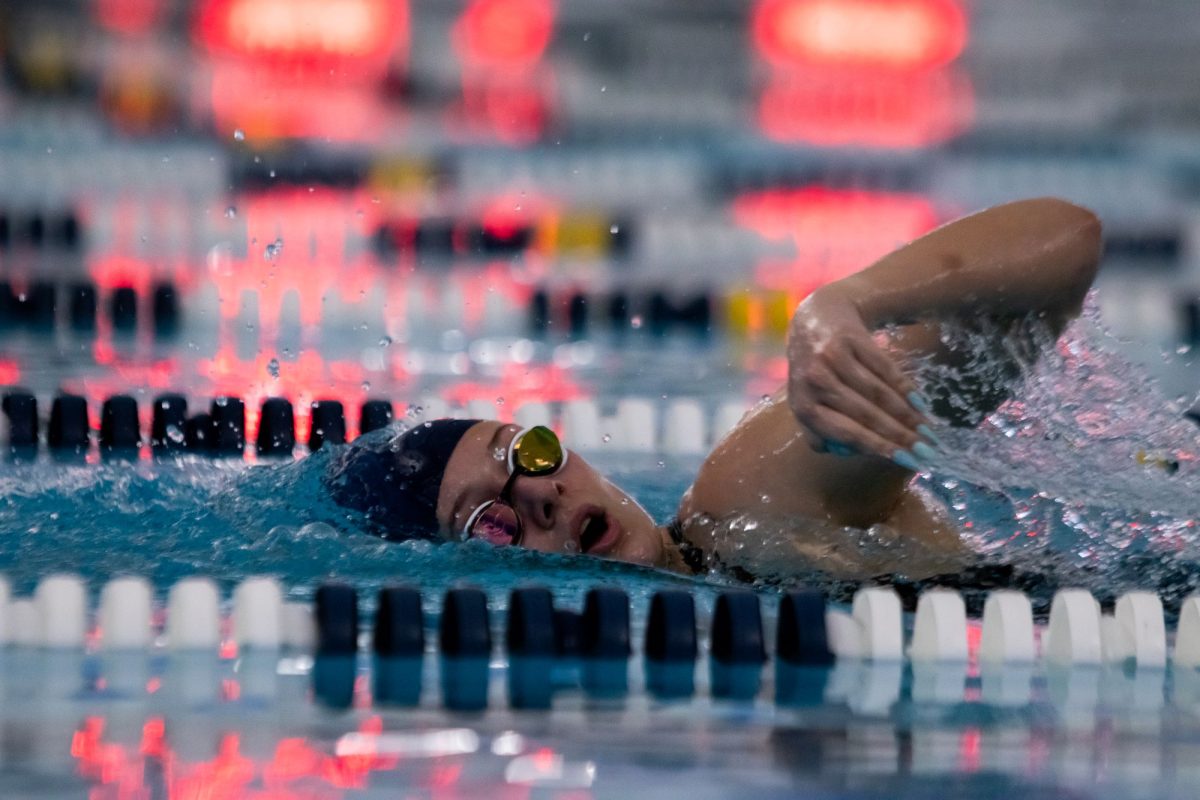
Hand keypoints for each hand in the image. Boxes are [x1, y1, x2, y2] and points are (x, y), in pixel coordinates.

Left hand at [786, 286, 933, 465]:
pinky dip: (905, 388)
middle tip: (926, 450)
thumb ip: (824, 432)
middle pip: (865, 414)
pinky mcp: (851, 339)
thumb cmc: (816, 372)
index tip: (906, 461)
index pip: (846, 432)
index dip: (879, 447)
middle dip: (900, 435)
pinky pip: (884, 369)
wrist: (815, 319)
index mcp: (803, 405)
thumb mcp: (808, 402)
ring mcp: (832, 358)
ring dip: (907, 415)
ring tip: (928, 430)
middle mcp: (814, 381)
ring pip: (878, 393)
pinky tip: (920, 404)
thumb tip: (863, 452)